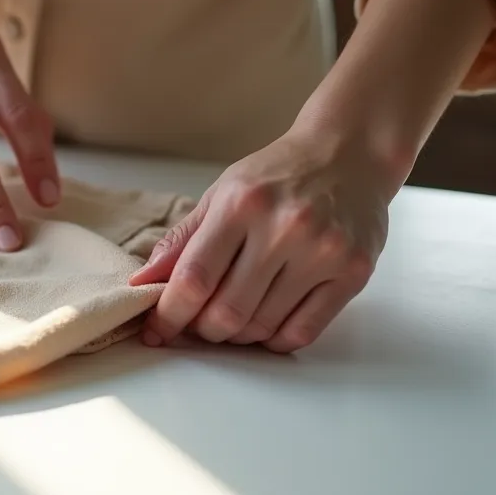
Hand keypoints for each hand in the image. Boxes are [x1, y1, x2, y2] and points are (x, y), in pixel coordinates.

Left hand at [128, 128, 396, 352]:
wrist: (349, 153)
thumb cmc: (278, 175)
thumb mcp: (222, 194)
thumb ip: (182, 241)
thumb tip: (142, 282)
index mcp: (241, 204)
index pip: (194, 278)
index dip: (169, 315)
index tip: (156, 331)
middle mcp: (284, 227)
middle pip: (227, 311)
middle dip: (203, 330)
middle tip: (198, 324)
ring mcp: (323, 251)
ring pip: (262, 326)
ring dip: (238, 335)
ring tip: (234, 317)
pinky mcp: (353, 272)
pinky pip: (302, 332)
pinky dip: (274, 340)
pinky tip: (266, 325)